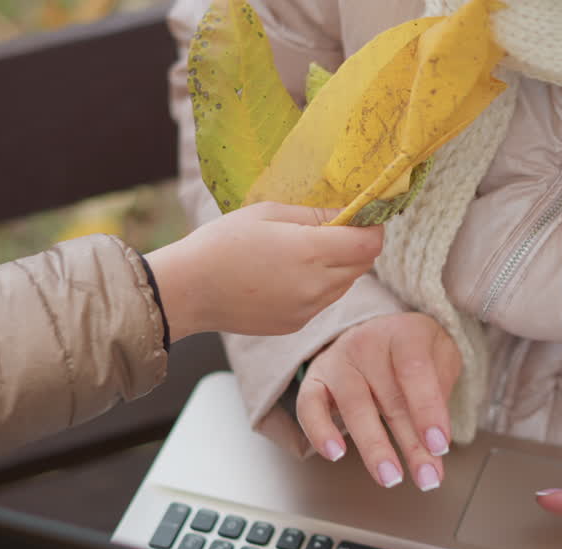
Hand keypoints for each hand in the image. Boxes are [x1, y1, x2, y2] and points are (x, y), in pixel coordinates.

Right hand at [144, 202, 382, 340]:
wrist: (188, 290)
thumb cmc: (223, 243)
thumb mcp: (268, 212)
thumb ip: (314, 214)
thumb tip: (347, 212)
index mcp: (311, 252)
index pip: (370, 243)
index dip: (372, 227)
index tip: (361, 216)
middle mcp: (316, 286)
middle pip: (363, 265)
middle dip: (357, 245)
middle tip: (334, 228)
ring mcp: (307, 309)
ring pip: (345, 284)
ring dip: (340, 266)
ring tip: (306, 251)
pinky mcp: (296, 323)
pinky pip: (323, 301)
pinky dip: (319, 286)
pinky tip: (289, 274)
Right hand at [296, 312, 459, 490]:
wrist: (381, 332)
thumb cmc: (416, 352)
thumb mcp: (442, 360)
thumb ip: (441, 399)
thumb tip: (435, 449)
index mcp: (405, 333)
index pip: (415, 369)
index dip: (428, 409)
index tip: (440, 446)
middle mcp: (368, 343)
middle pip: (389, 396)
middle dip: (410, 444)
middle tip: (426, 478)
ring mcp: (338, 360)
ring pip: (354, 405)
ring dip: (373, 447)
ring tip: (390, 477)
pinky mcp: (315, 379)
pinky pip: (309, 406)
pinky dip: (319, 431)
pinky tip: (335, 454)